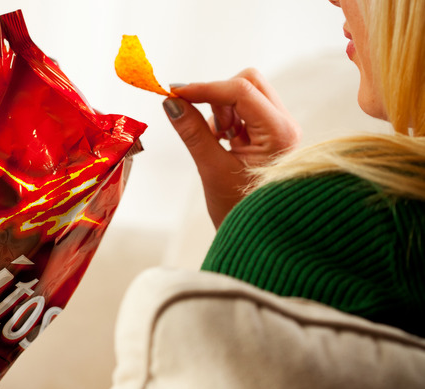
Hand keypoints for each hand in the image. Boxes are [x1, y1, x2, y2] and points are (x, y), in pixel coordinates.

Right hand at [163, 68, 300, 227]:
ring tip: (215, 140)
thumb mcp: (212, 170)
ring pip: (246, 94)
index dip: (204, 88)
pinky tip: (221, 143)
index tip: (174, 94)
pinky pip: (244, 111)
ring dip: (221, 109)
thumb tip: (171, 103)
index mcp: (280, 133)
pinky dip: (225, 119)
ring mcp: (278, 129)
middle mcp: (285, 125)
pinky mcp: (268, 135)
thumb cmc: (240, 211)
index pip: (241, 90)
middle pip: (248, 83)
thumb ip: (192, 132)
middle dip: (217, 95)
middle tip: (200, 122)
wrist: (260, 237)